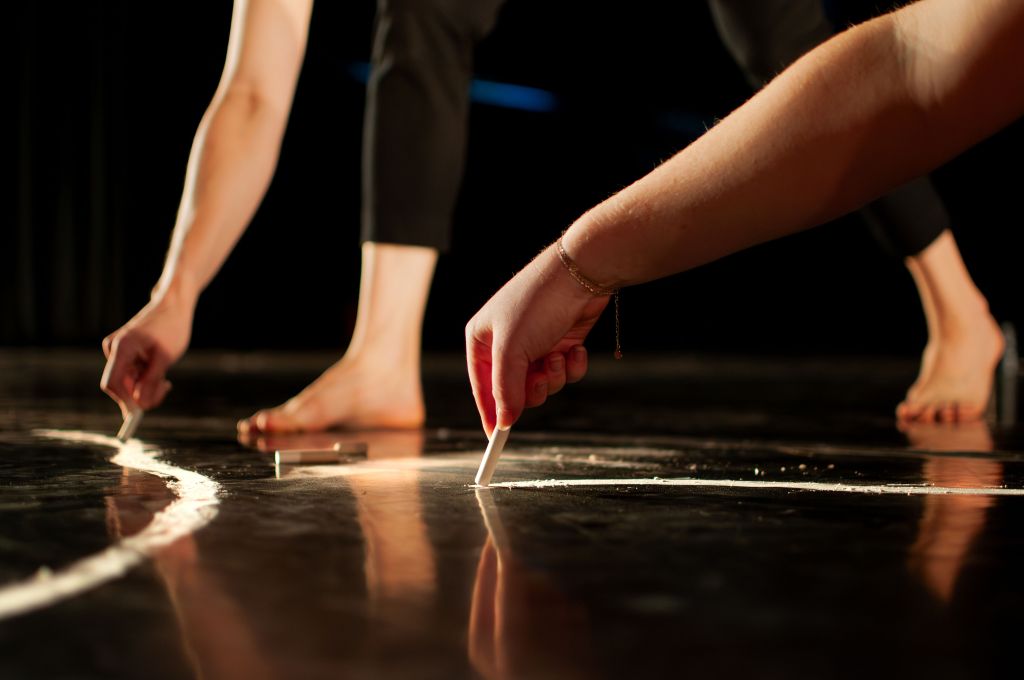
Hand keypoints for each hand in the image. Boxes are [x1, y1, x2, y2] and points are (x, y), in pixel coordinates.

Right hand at [100, 293, 193, 415]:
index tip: (141, 412)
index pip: (112, 383)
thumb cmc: (172, 328)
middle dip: (141, 394)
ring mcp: (117, 351)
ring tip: (166, 380)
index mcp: (121, 347)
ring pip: (127, 382)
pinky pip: (130, 375)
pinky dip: (145, 380)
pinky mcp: (124, 354)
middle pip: (120, 385)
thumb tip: (140, 405)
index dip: (124, 401)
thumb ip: (151, 381)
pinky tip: (160, 374)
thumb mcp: (165, 358)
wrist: (174, 306)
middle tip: (165, 389)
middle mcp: (114, 349)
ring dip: (146, 387)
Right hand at [465, 244, 607, 434]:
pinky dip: (572, 366)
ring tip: (559, 356)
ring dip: (554, 376)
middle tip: (541, 378)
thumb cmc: (537, 304)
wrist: (581, 275)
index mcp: (482, 339)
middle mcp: (506, 343)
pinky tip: (576, 350)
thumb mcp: (512, 349)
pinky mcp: (561, 343)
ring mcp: (535, 344)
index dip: (490, 412)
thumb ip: (505, 389)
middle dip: (531, 389)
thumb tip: (503, 422)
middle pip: (514, 390)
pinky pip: (564, 372)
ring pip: (542, 384)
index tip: (496, 438)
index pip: (481, 386)